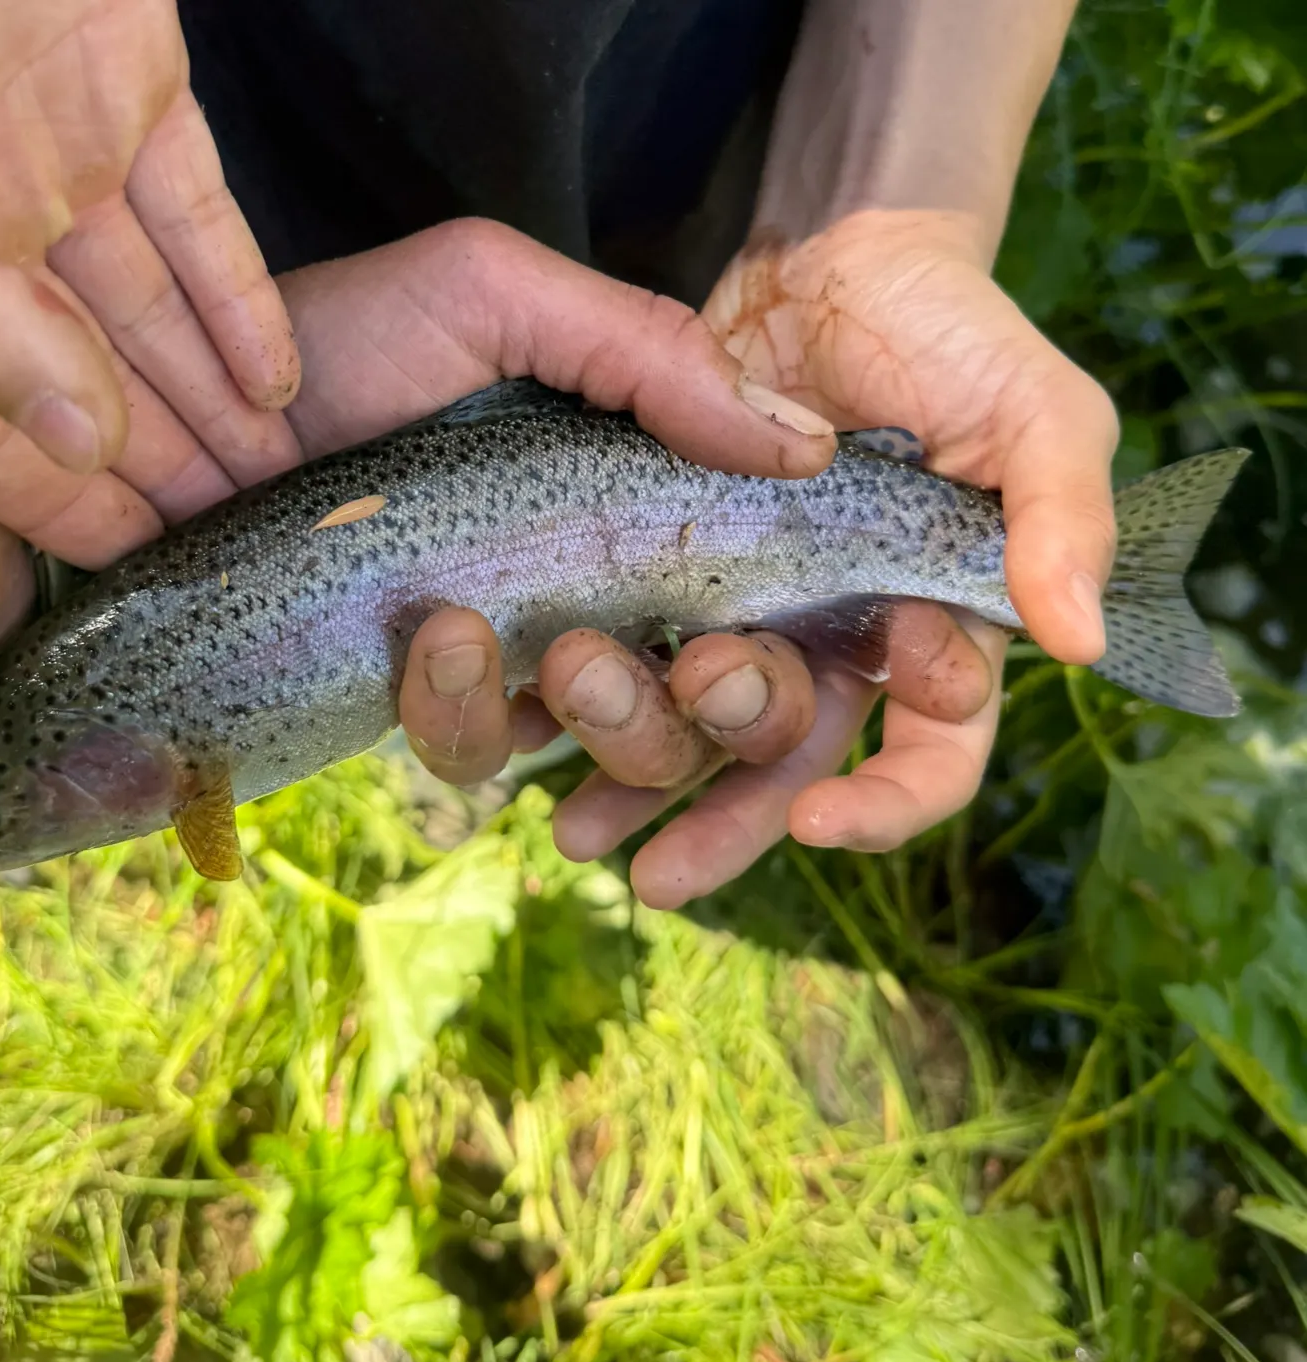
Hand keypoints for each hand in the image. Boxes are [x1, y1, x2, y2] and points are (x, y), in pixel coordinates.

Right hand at [0, 0, 302, 565]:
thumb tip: (68, 438)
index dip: (58, 511)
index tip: (141, 573)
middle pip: (84, 387)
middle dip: (161, 473)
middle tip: (240, 551)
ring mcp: (50, 159)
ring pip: (154, 318)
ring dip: (218, 404)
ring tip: (283, 488)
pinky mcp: (126, 91)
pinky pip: (200, 222)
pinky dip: (243, 299)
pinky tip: (282, 384)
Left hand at [272, 219, 998, 905]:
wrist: (181, 398)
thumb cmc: (354, 334)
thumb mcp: (506, 295)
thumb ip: (653, 356)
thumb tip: (805, 449)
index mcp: (675, 508)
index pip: (824, 611)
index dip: (902, 664)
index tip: (933, 669)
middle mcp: (624, 594)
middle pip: (746, 716)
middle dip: (750, 716)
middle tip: (712, 668)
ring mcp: (533, 657)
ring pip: (632, 755)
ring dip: (624, 727)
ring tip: (573, 658)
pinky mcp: (440, 703)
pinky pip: (489, 757)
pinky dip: (481, 721)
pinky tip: (455, 651)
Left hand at [619, 207, 1114, 898]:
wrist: (834, 258)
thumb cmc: (951, 332)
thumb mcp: (1037, 409)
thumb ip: (1063, 515)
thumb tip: (1079, 644)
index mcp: (927, 629)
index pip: (931, 753)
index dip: (883, 803)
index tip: (819, 819)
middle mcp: (828, 642)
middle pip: (785, 767)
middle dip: (728, 815)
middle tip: (662, 864)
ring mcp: (737, 613)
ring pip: (687, 730)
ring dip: (633, 781)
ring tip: (575, 832)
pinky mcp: (656, 575)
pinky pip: (610, 659)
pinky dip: (564, 709)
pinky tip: (521, 738)